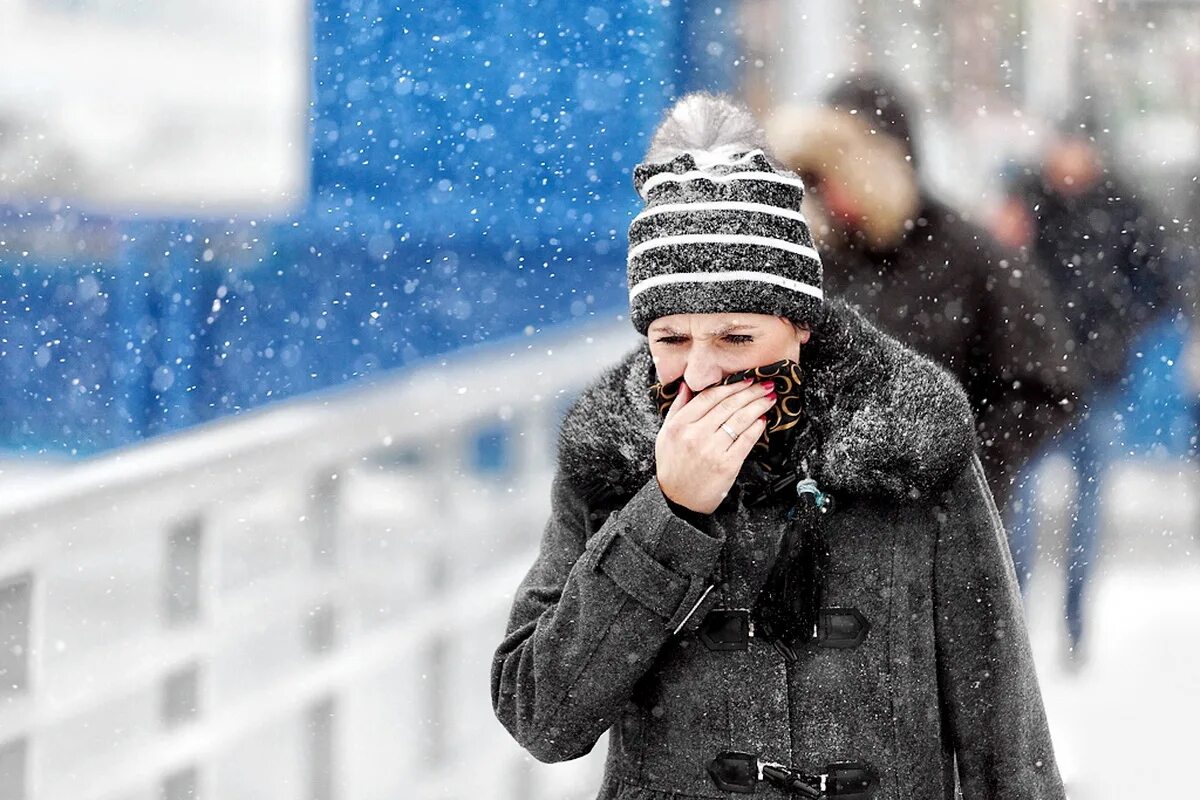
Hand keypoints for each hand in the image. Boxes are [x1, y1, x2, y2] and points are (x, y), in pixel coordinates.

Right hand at [656, 378, 777, 513]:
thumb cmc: (672, 466)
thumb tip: (686, 385)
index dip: (730, 386)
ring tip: (769, 398)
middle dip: (751, 392)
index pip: (709, 397)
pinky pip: (745, 440)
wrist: (678, 499)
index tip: (745, 380)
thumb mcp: (665, 434)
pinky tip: (763, 420)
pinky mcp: (726, 465)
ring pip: (739, 420)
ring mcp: (712, 450)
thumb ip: (677, 408)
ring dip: (758, 406)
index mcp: (679, 425)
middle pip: (728, 405)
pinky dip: (756, 428)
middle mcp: (695, 435)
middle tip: (765, 384)